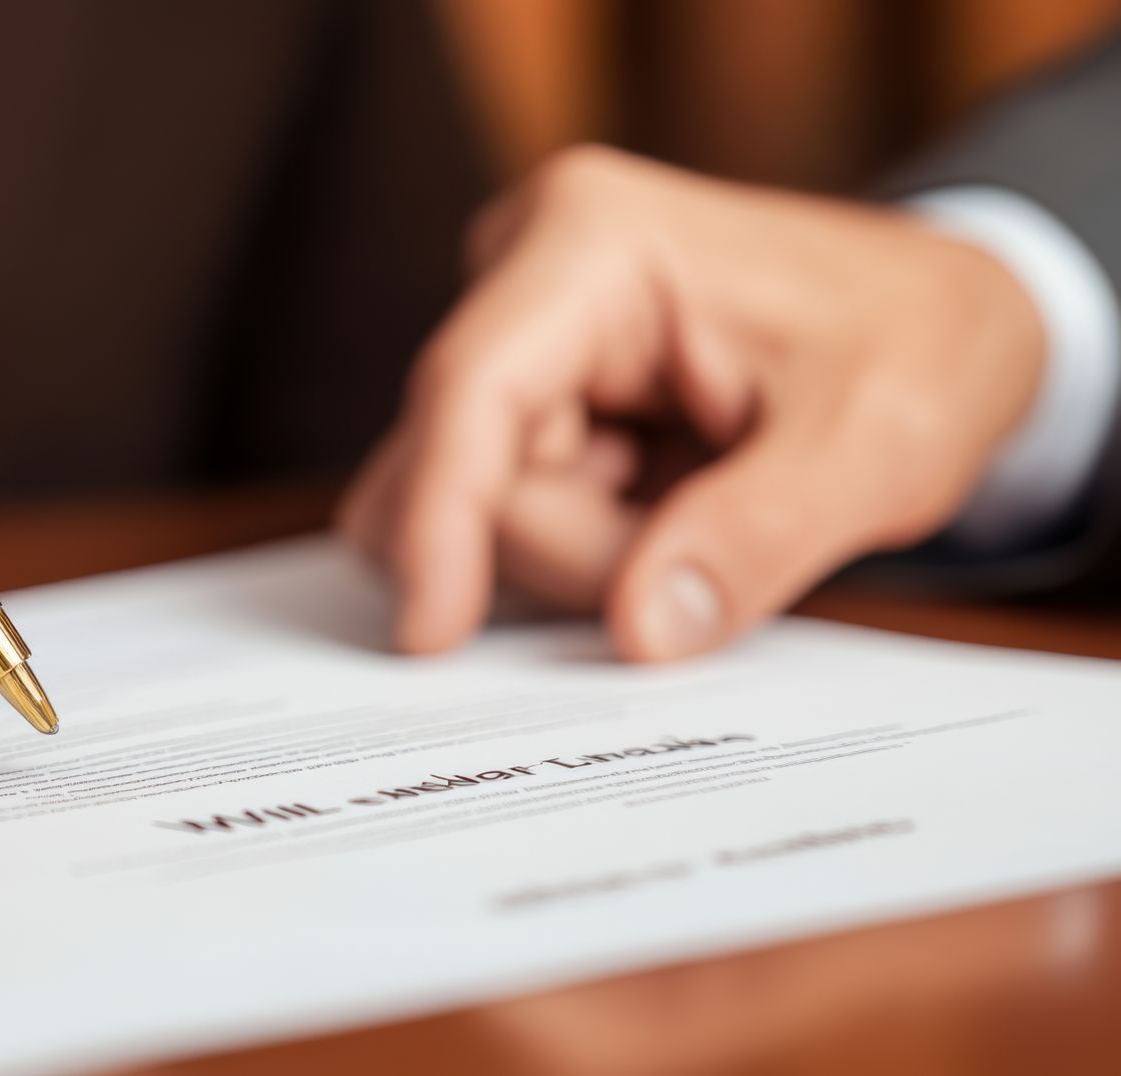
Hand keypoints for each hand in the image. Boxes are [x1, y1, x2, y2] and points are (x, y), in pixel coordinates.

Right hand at [338, 146, 1045, 658]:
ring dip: (589, 553)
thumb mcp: (880, 448)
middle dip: (585, 549)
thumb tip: (637, 628)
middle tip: (717, 539)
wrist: (946, 317)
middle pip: (476, 471)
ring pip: (483, 507)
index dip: (439, 517)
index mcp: (594, 240)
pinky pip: (502, 511)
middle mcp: (526, 269)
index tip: (431, 635)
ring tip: (705, 506)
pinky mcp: (521, 391)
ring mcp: (517, 334)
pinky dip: (581, 546)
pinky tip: (659, 511)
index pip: (470, 390)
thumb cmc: (920, 347)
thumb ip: (758, 535)